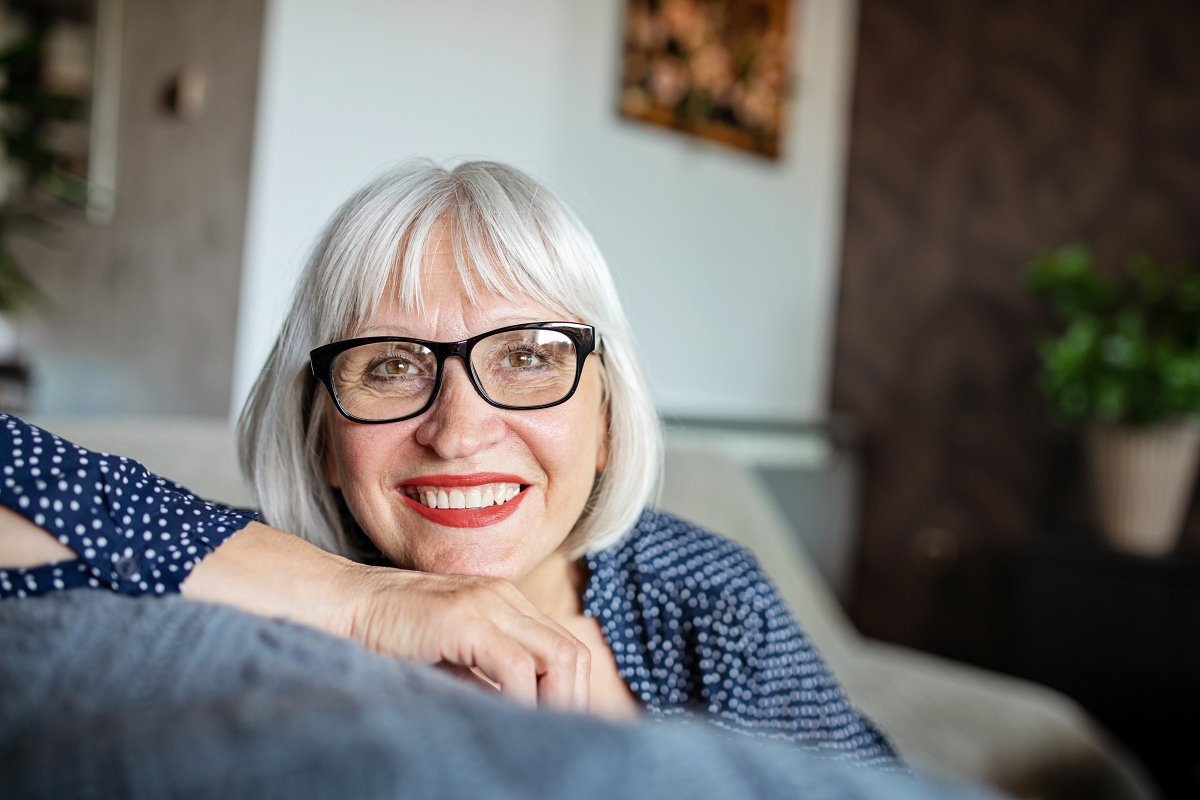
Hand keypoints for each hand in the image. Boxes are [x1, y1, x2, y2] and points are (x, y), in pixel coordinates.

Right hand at [341, 566, 590, 710]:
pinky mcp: (462, 618)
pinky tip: (502, 721)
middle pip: (572, 653)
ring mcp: (487, 603)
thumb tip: (521, 720)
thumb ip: (486, 679)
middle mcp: (505, 598)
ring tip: (535, 735)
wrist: (342, 604)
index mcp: (506, 604)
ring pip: (556, 657)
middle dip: (572, 703)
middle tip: (556, 741)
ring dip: (554, 704)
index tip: (562, 731)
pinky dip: (519, 699)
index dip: (572, 694)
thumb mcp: (451, 658)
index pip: (565, 650)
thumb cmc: (389, 636)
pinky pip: (515, 664)